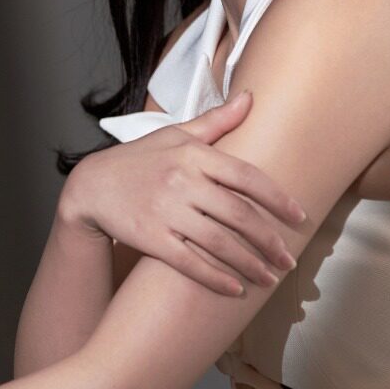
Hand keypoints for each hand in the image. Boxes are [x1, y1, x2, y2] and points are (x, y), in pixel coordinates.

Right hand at [61, 89, 307, 294]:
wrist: (90, 187)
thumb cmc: (138, 159)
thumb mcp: (174, 134)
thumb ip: (216, 121)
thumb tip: (250, 98)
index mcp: (194, 155)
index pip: (247, 176)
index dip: (277, 199)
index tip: (299, 217)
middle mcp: (183, 182)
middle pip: (239, 215)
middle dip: (270, 240)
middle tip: (289, 259)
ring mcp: (166, 212)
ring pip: (219, 243)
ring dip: (250, 264)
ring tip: (270, 278)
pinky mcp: (151, 239)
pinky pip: (189, 263)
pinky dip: (215, 279)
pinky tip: (235, 290)